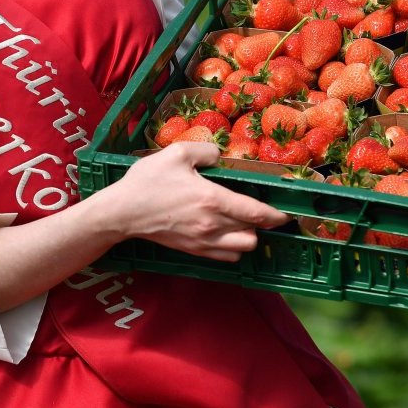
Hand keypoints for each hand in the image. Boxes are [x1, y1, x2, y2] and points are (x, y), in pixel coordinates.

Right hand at [98, 142, 290, 261]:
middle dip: (261, 225)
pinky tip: (226, 233)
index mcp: (212, 199)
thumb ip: (206, 150)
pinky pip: (225, 257)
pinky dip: (232, 248)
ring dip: (247, 237)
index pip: (256, 213)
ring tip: (242, 222)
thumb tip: (220, 156)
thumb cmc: (147, 181)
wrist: (122, 213)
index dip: (276, 215)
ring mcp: (203, 242)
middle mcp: (212, 225)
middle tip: (258, 211)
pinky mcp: (193, 251)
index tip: (286, 213)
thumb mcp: (176, 153)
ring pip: (241, 249)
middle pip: (253, 236)